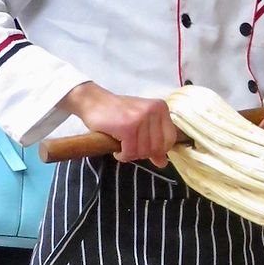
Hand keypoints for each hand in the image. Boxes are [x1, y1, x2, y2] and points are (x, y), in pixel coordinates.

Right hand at [63, 81, 177, 166]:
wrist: (93, 101)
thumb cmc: (117, 112)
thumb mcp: (140, 123)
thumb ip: (154, 141)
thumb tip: (163, 163)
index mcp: (160, 108)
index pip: (170, 139)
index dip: (157, 150)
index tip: (144, 148)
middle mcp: (153, 111)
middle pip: (156, 148)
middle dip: (142, 154)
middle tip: (130, 148)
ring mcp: (140, 118)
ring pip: (143, 152)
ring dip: (131, 155)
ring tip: (123, 147)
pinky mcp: (127, 127)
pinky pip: (130, 152)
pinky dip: (123, 156)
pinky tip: (117, 149)